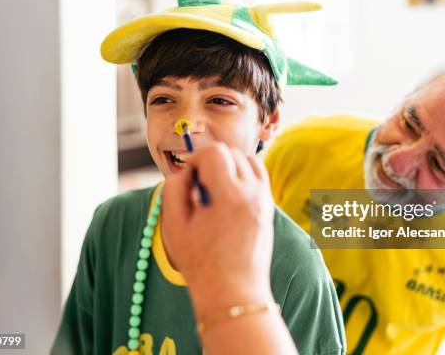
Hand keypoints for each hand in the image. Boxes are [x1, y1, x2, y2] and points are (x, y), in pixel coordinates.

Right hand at [162, 143, 274, 316]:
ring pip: (248, 159)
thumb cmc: (201, 262)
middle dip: (211, 162)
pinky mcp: (269, 207)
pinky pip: (258, 175)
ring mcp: (264, 199)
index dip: (196, 159)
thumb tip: (188, 169)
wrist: (234, 292)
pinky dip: (243, 176)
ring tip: (215, 192)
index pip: (215, 152)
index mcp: (228, 196)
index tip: (189, 178)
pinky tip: (229, 197)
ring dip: (229, 166)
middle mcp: (252, 193)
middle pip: (231, 152)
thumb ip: (175, 187)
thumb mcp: (174, 225)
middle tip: (200, 189)